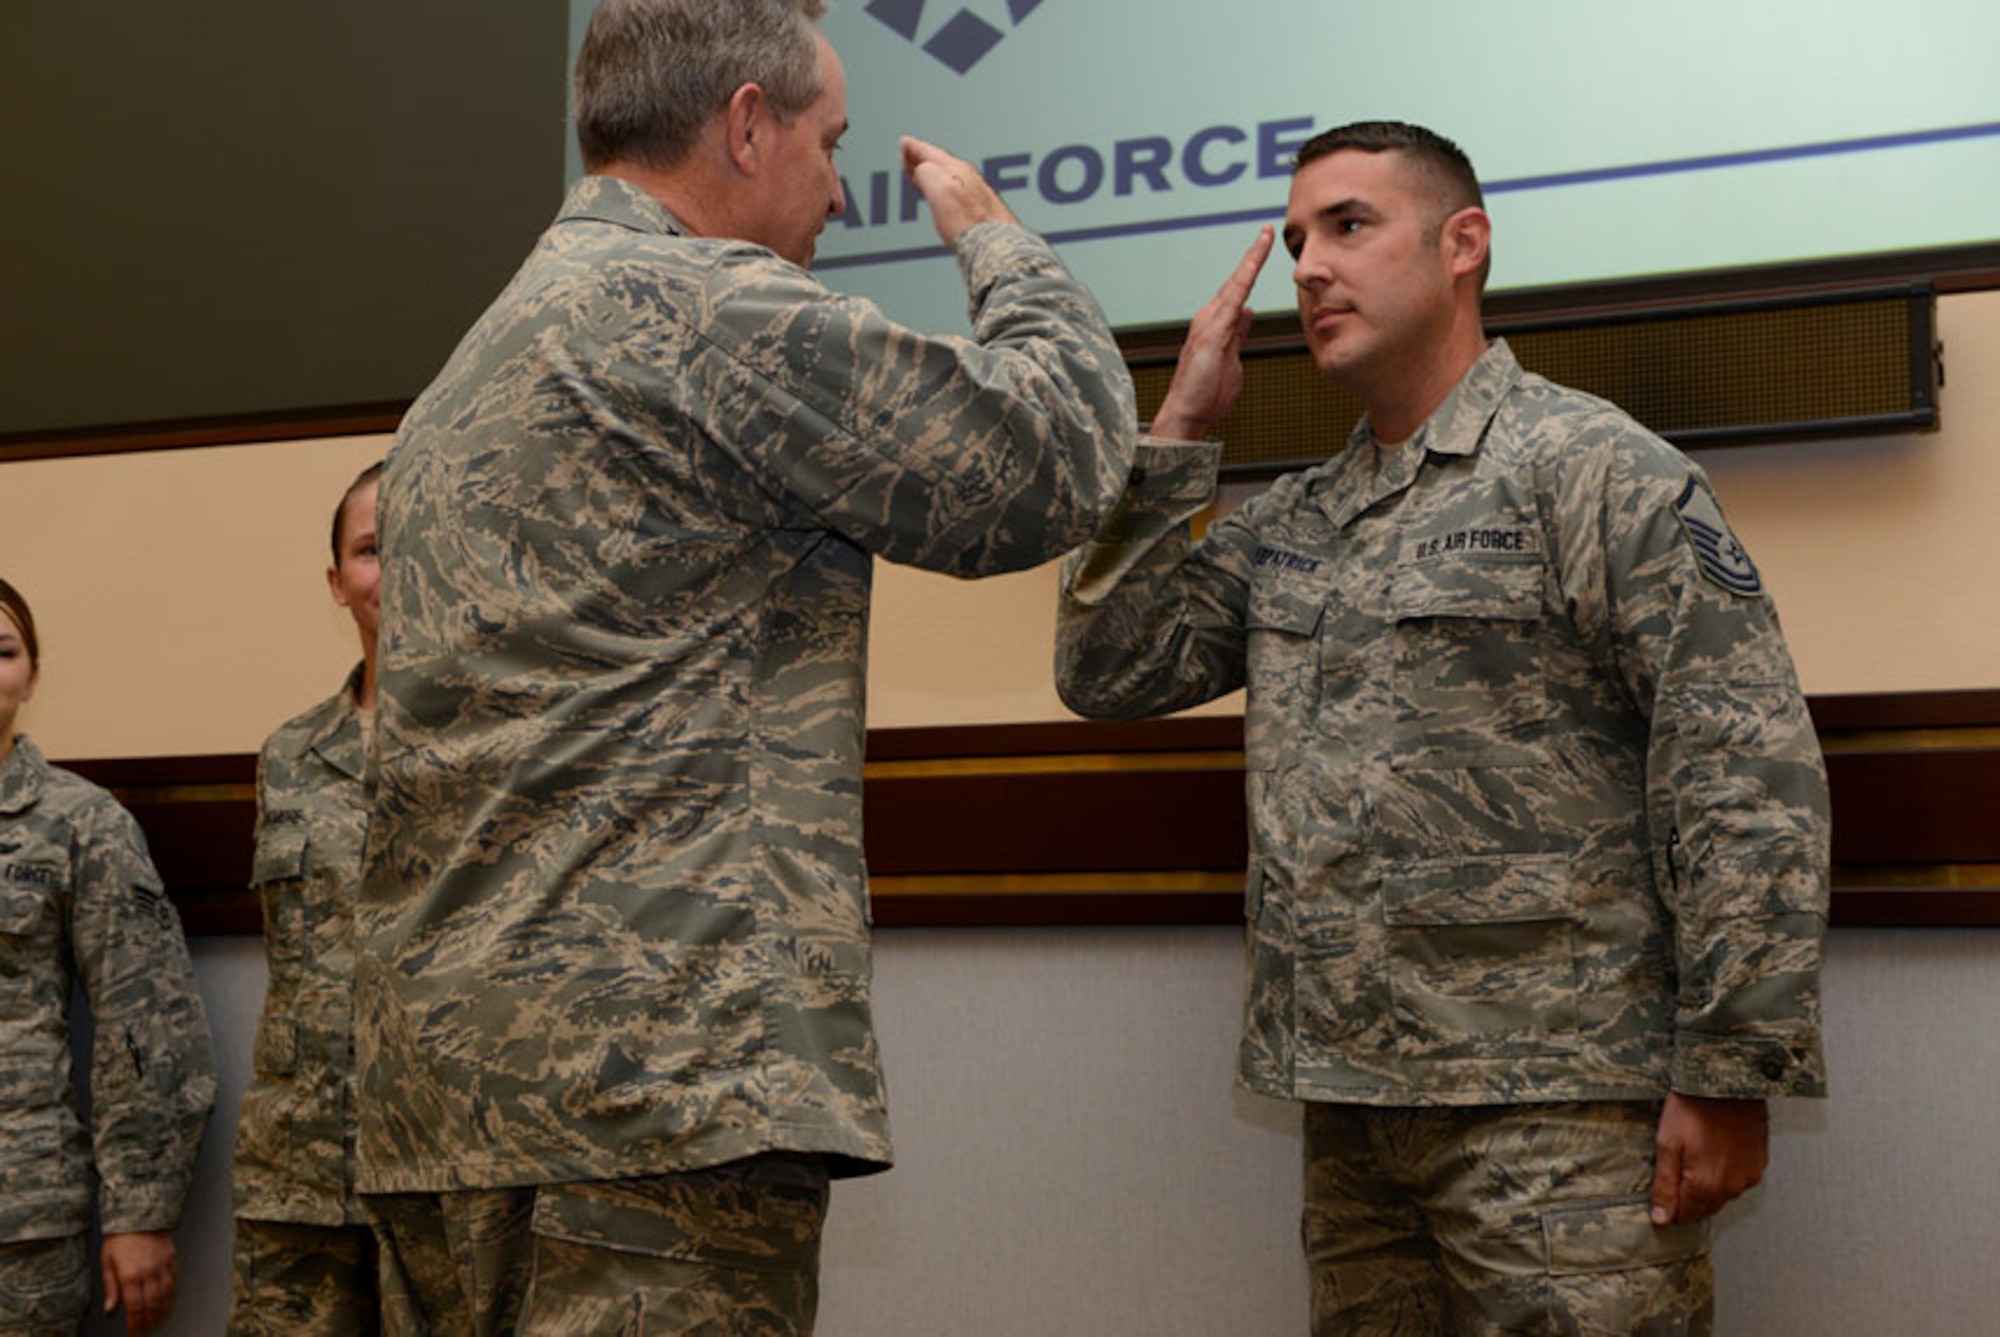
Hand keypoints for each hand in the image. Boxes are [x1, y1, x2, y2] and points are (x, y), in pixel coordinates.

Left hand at [102, 1231, 177, 1333]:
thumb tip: (110, 1309)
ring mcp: (162, 1265)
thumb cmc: (119, 1238)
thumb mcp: (107, 1261)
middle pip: (152, 1304)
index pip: (135, 1307)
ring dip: (162, 1310)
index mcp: (130, 1275)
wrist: (139, 1214)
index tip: (134, 1332)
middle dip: (149, 1320)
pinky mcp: (172, 1258)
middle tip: (146, 1329)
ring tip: (158, 1320)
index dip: (136, 1323)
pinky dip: (171, 1294)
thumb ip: (110, 1286)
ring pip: (166, 1295)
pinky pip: (174, 1281)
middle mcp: (148, 1272)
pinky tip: (168, 1301)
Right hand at [901, 136, 1016, 245]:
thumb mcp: (939, 189)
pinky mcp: (981, 214)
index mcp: (958, 170)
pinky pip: (957, 193)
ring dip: (933, 175)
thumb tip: (921, 169)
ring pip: (949, 178)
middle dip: (923, 159)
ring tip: (921, 174)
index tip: (905, 143)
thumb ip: (927, 173)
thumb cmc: (969, 222)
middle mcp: (970, 180)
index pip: (932, 154)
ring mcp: (977, 197)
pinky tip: (943, 199)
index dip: (915, 148)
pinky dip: (944, 191)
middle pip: (941, 165)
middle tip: (909, 155)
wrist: (994, 247)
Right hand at [1150, 227, 1273, 440]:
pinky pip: (1232, 299)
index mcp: (1216, 325)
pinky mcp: (1212, 333)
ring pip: (1234, 284)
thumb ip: (1239, 334)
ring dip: (1250, 260)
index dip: (1250, 268)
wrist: (1186, 413)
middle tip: (1267, 230)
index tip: (1264, 246)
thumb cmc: (1206, 394)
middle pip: (1235, 280)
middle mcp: (1209, 318)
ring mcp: (1209, 323)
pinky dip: (1243, 279)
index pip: (1237, 291)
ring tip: (1264, 237)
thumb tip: (1248, 313)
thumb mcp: (1232, 358)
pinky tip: (1253, 264)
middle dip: (1252, 255)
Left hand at [1650, 1092, 1768, 1224]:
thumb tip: (1661, 1220)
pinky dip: (1726, 1172)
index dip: (1671, 1206)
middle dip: (1689, 1196)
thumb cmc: (1692, 1108)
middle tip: (1678, 1167)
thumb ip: (1665, 1186)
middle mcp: (1733, 1186)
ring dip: (1709, 1185)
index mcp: (1706, 1185)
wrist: (1726, 1080)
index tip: (1664, 1187)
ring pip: (1723, 1194)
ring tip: (1697, 1155)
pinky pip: (1740, 1179)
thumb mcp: (1667, 1144)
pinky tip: (1716, 1151)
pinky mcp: (1760, 1162)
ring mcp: (1750, 1175)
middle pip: (1706, 1208)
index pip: (1686, 1215)